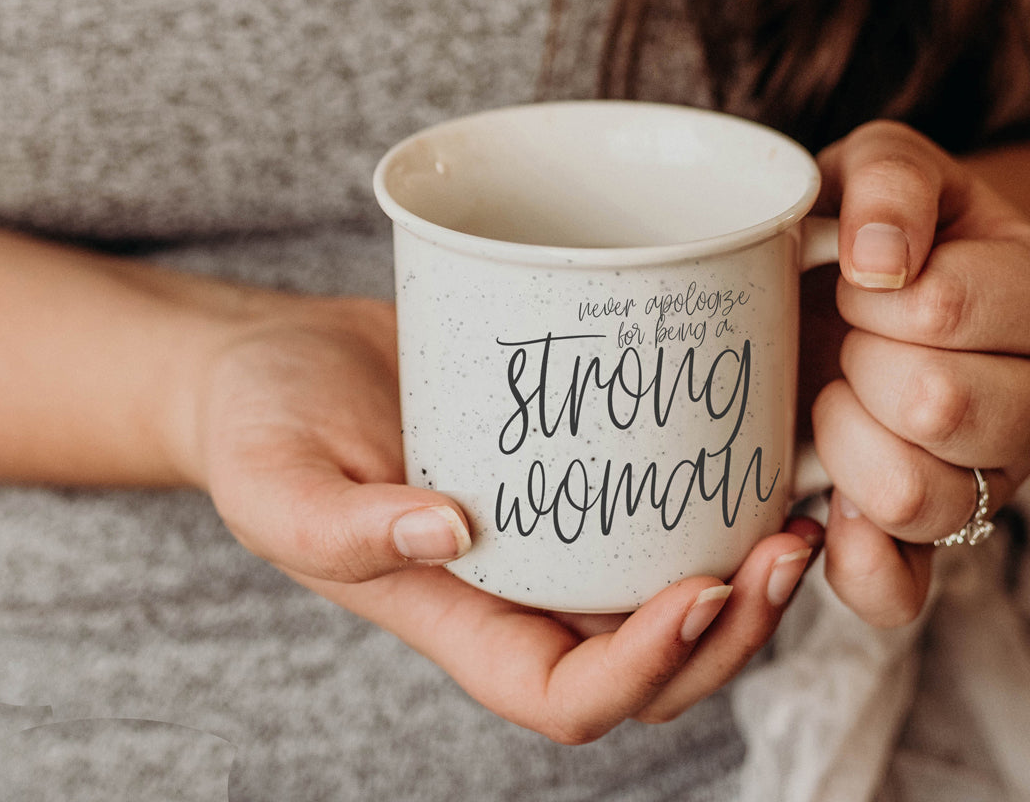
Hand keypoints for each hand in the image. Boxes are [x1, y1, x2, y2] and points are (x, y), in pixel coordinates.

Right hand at [183, 296, 821, 741]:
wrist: (278, 361)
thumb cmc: (261, 428)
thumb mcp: (276, 483)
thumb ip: (344, 527)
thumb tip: (452, 530)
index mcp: (453, 615)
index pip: (564, 695)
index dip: (641, 672)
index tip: (696, 594)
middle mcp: (514, 585)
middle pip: (647, 660)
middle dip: (730, 631)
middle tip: (783, 548)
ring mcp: (543, 523)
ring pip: (664, 586)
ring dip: (742, 572)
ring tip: (795, 508)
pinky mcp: (558, 457)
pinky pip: (644, 496)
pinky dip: (704, 489)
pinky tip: (745, 437)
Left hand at [812, 121, 1029, 625]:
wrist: (855, 282)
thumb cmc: (868, 222)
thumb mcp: (881, 165)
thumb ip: (889, 185)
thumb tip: (879, 263)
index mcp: (1027, 300)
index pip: (941, 308)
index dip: (870, 293)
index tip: (858, 279)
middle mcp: (1026, 403)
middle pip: (936, 406)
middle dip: (859, 360)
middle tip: (849, 337)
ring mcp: (982, 482)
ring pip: (916, 496)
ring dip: (845, 439)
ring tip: (839, 395)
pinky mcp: (922, 540)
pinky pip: (897, 591)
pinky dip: (854, 557)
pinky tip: (827, 503)